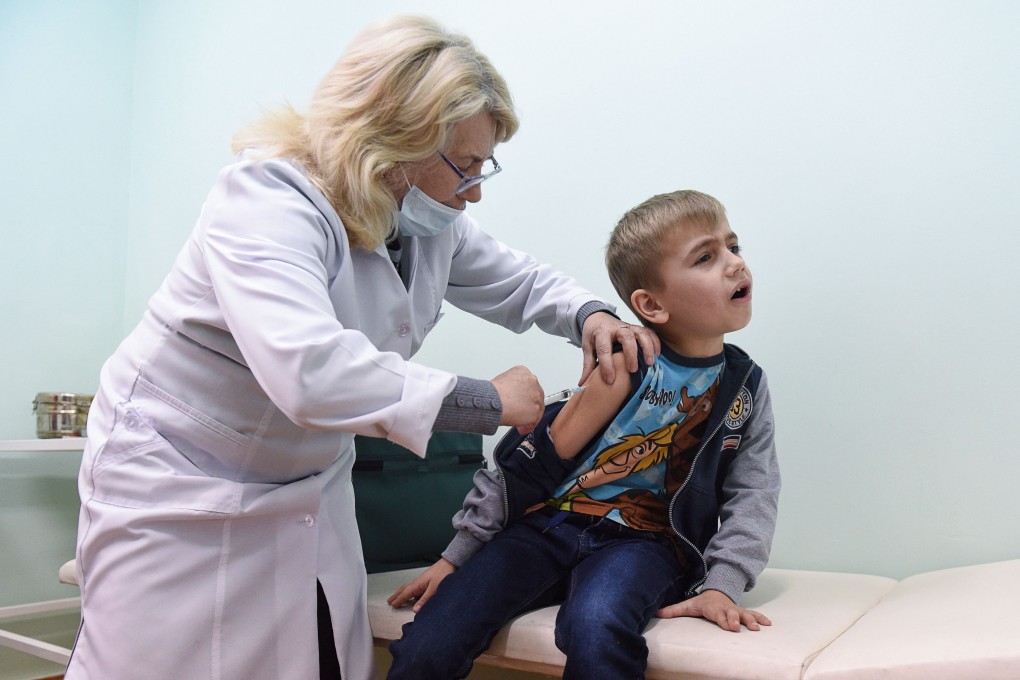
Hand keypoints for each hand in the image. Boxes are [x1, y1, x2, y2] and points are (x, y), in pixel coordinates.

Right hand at [387, 558, 456, 612]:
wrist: (450, 563)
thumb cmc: (443, 574)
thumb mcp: (434, 589)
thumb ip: (425, 600)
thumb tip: (414, 610)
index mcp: (417, 584)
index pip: (405, 593)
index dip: (399, 600)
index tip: (392, 605)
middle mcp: (418, 582)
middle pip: (404, 589)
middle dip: (397, 595)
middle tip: (389, 601)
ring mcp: (422, 581)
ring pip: (409, 588)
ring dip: (402, 593)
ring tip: (397, 598)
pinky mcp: (427, 581)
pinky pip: (415, 588)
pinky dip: (410, 592)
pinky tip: (413, 596)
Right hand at [491, 365, 543, 434]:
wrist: (491, 401)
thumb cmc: (491, 393)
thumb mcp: (502, 382)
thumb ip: (512, 387)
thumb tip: (512, 396)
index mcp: (523, 371)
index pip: (528, 384)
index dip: (524, 395)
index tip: (519, 402)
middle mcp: (532, 381)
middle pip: (535, 395)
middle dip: (527, 405)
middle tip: (519, 413)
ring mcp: (536, 395)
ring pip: (536, 407)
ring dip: (528, 415)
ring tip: (518, 422)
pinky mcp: (536, 409)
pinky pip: (535, 419)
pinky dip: (528, 425)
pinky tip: (521, 428)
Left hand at [580, 312, 658, 385]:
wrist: (598, 318)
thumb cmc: (593, 335)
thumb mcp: (587, 347)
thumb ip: (588, 365)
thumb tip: (583, 384)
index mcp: (601, 333)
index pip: (604, 349)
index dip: (607, 365)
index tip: (610, 380)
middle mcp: (616, 328)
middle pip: (626, 337)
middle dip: (631, 354)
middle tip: (633, 370)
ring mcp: (628, 327)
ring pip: (641, 333)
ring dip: (647, 348)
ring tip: (650, 363)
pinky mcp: (637, 328)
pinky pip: (649, 333)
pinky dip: (655, 343)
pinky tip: (657, 355)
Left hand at [656, 589, 771, 631]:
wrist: (716, 593)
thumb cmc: (702, 603)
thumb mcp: (687, 605)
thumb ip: (674, 610)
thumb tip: (656, 613)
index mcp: (713, 608)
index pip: (718, 614)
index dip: (723, 619)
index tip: (729, 626)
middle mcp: (726, 609)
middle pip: (732, 614)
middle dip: (737, 620)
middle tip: (740, 626)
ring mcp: (735, 610)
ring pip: (744, 614)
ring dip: (751, 620)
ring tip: (758, 628)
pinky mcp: (742, 612)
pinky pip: (753, 614)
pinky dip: (761, 618)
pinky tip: (769, 624)